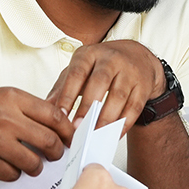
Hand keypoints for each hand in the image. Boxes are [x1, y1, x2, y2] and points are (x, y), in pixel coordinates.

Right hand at [0, 88, 73, 181]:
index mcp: (12, 98)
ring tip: (31, 165)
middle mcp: (6, 118)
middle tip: (55, 156)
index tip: (70, 138)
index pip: (54, 115)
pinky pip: (12, 175)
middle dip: (57, 153)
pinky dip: (14, 174)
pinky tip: (8, 167)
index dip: (68, 130)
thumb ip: (24, 109)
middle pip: (49, 141)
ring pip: (34, 162)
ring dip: (36, 167)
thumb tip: (55, 125)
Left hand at [46, 39, 165, 132]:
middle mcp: (111, 59)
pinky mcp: (143, 85)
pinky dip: (124, 123)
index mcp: (90, 54)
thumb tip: (45, 108)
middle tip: (78, 128)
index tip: (60, 115)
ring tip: (95, 135)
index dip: (68, 95)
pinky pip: (134, 107)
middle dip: (88, 107)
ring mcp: (130, 71)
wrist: (137, 57)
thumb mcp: (80, 68)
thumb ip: (62, 87)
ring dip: (106, 118)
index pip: (77, 73)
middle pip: (100, 82)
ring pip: (119, 96)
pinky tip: (113, 134)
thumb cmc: (102, 65)